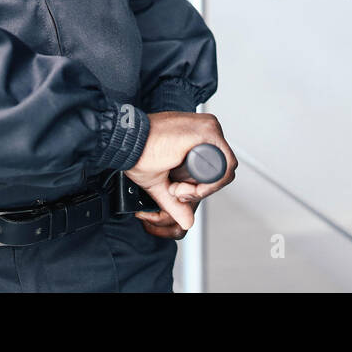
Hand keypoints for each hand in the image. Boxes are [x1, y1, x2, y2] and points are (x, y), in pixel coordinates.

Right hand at [124, 111, 236, 234]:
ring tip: (177, 188)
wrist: (126, 142)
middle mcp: (207, 130)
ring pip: (224, 170)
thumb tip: (187, 222)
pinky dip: (211, 184)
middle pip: (221, 170)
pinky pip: (225, 165)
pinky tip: (189, 188)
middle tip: (176, 191)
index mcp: (198, 137)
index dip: (200, 187)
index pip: (215, 169)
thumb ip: (175, 201)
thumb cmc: (138, 153)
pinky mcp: (207, 131)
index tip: (178, 192)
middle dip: (200, 189)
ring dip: (201, 189)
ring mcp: (209, 128)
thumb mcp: (160, 184)